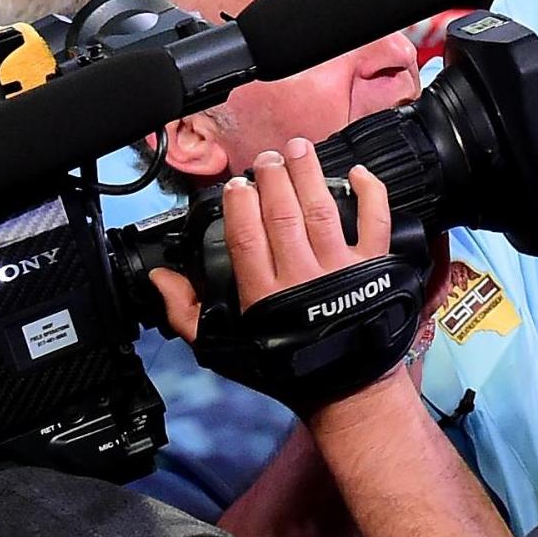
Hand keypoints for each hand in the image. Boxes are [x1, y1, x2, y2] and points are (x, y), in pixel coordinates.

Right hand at [149, 137, 392, 343]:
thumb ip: (187, 311)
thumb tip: (161, 278)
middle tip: (266, 159)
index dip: (239, 204)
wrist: (347, 387)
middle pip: (283, 214)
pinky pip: (376, 220)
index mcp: (264, 294)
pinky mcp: (376, 266)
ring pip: (322, 209)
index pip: (246, 235)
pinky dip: (370, 193)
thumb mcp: (224, 347)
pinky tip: (357, 172)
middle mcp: (302, 276)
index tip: (236, 186)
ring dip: (309, 174)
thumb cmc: (286, 366)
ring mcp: (342, 268)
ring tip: (298, 149)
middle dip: (272, 179)